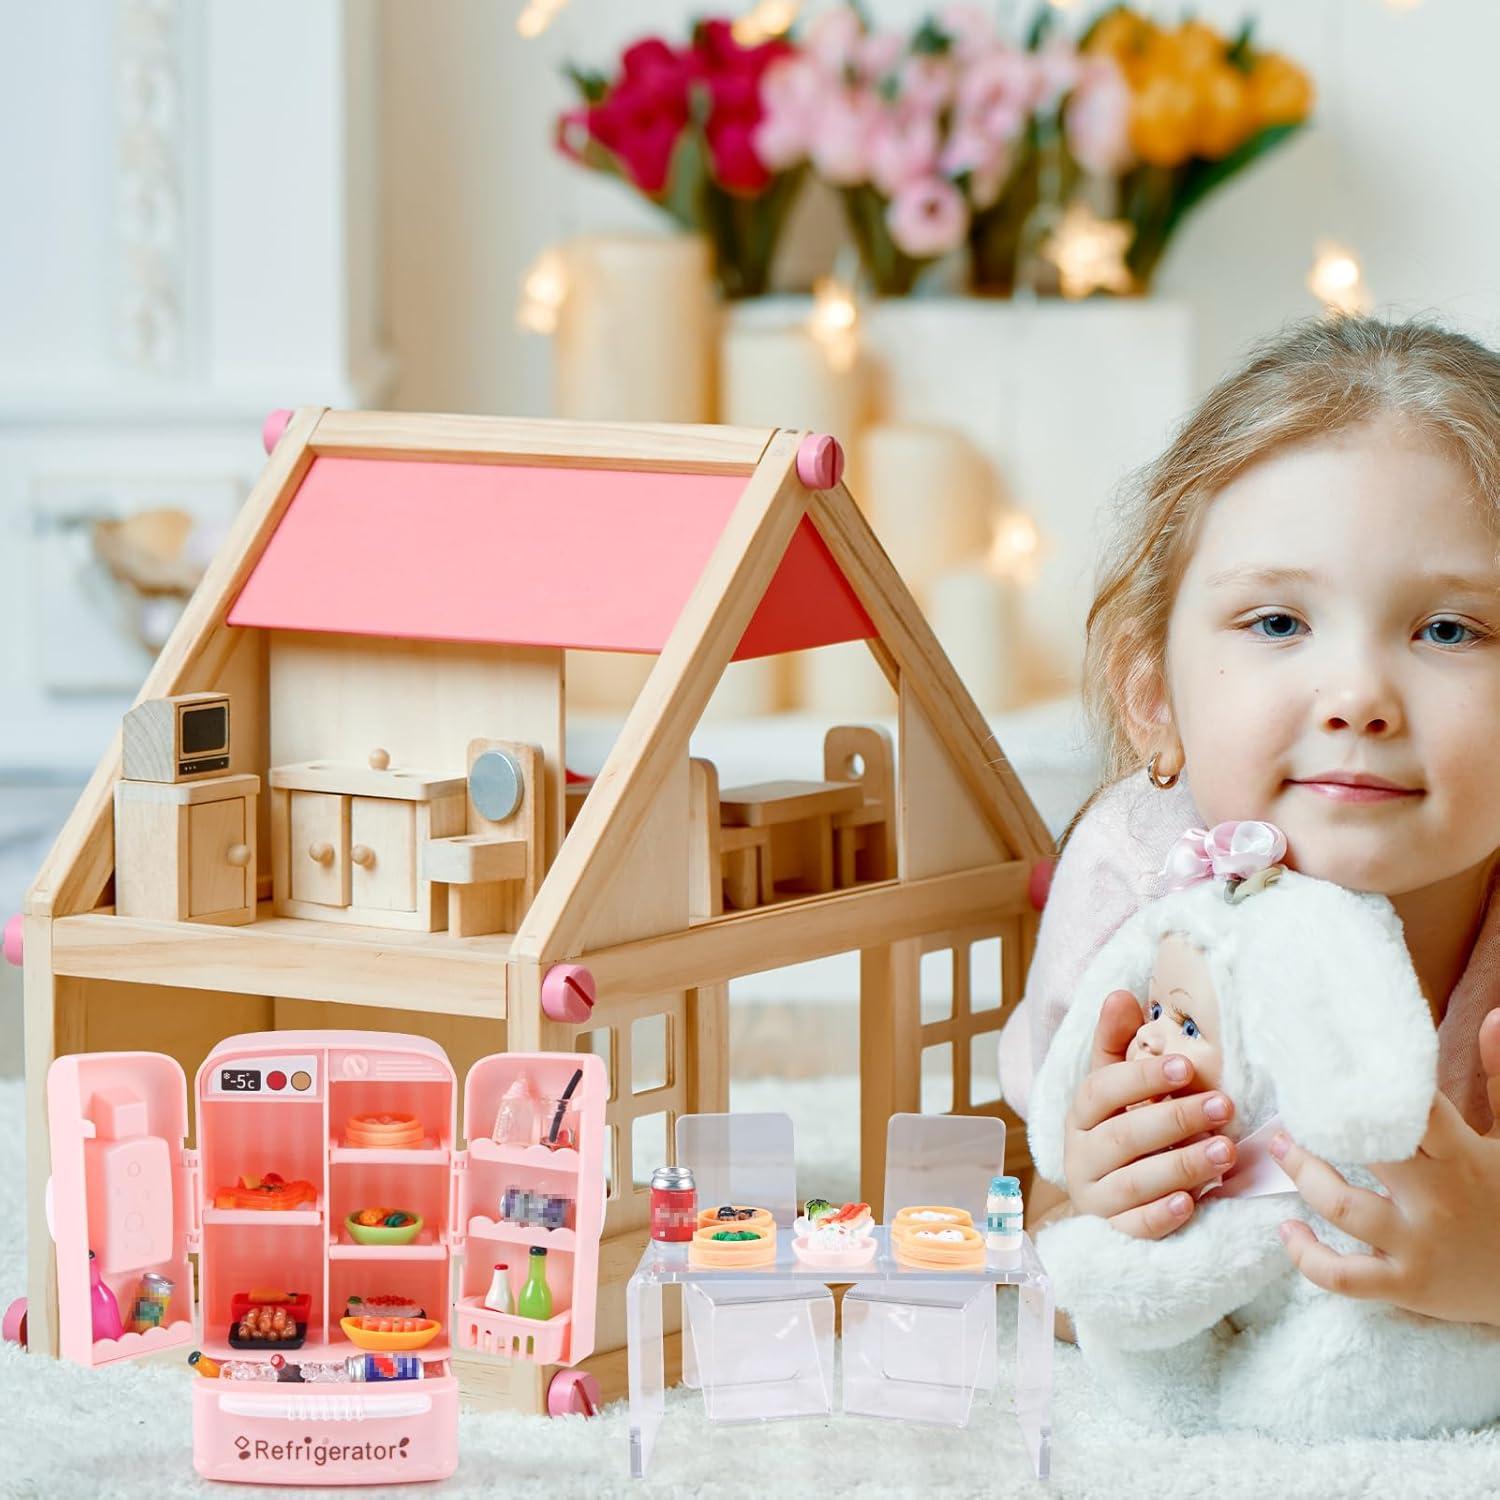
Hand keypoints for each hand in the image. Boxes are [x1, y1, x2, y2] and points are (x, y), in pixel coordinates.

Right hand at [1062, 988, 1238, 1239]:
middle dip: (1175, 1120)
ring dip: (1181, 1166)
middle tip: (1225, 1106)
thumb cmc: (1117, 1125)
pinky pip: (1134, 1228)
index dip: (1140, 1078)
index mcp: (1080, 1113)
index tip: (1185, 1067)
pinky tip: (1192, 1203)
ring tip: (1226, 1151)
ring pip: (1133, 1182)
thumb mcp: (1113, 1081)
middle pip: (1122, 1137)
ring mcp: (1096, 1197)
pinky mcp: (1114, 1232)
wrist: (1101, 1195)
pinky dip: (1161, 1216)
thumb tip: (1121, 994)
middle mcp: (1081, 1155)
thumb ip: (1116, 1040)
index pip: (1100, 1090)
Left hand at [1274, 1008, 1499, 1325]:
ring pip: (1340, 1205)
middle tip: (1291, 1100)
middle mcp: (1435, 1201)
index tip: (1329, 1062)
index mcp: (1460, 1158)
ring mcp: (1417, 1247)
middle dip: (1320, 1123)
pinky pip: (1342, 1276)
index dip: (1367, 1086)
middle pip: (1363, 1149)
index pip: (1408, 1110)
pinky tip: (1287, 1229)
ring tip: (1280, 1145)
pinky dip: (1306, 1255)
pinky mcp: (1406, 1287)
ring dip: (1302, 1174)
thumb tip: (1494, 1016)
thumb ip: (1497, 1081)